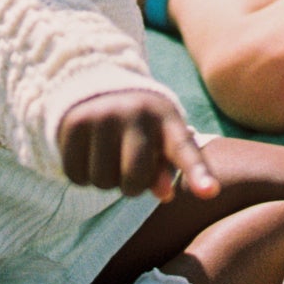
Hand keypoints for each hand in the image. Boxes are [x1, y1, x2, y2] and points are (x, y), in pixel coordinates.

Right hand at [58, 93, 219, 201]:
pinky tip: (89, 155)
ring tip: (109, 156)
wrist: (98, 89)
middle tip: (130, 170)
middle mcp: (134, 112)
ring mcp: (101, 115)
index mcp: (166, 117)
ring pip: (102, 181)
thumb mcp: (161, 140)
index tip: (211, 192)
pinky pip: (76, 176)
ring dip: (105, 181)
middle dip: (132, 186)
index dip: (197, 173)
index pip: (183, 149)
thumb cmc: (141, 126)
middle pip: (134, 178)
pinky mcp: (72, 124)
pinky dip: (82, 176)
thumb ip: (168, 169)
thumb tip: (165, 195)